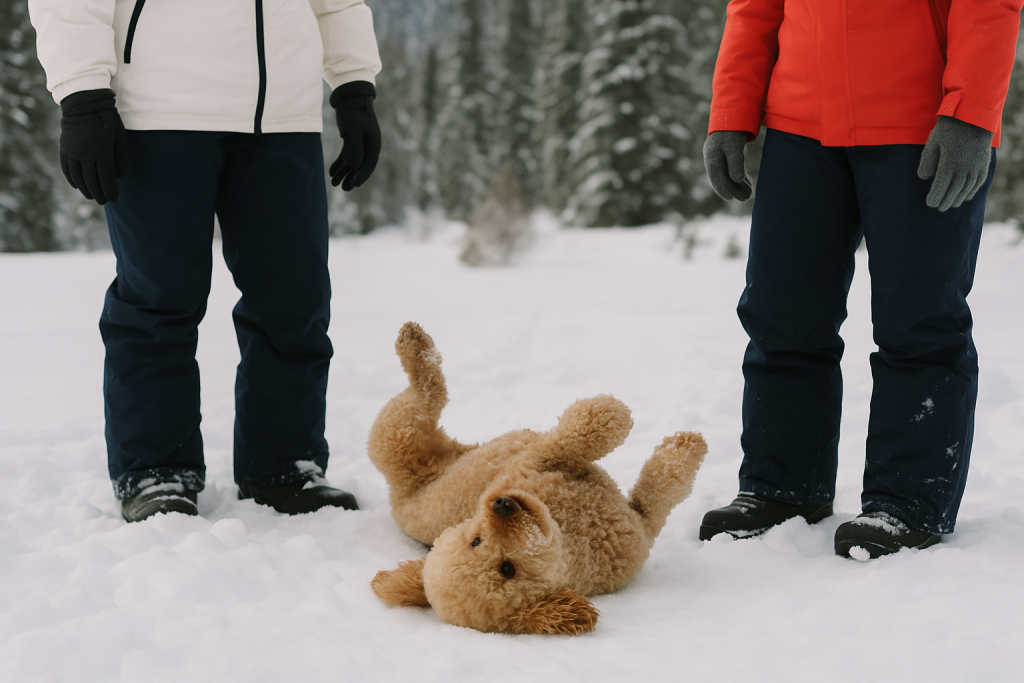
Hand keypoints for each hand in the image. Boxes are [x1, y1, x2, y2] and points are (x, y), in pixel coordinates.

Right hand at [59, 89, 127, 204]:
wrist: (84, 102)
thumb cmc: (107, 120)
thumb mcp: (119, 138)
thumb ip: (120, 159)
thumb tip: (118, 178)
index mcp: (101, 151)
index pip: (106, 177)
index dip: (110, 190)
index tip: (113, 199)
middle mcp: (85, 153)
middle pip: (91, 180)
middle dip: (98, 193)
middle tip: (103, 202)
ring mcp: (72, 150)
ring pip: (77, 176)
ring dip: (84, 188)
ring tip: (91, 196)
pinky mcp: (64, 147)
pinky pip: (66, 167)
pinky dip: (71, 178)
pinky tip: (76, 185)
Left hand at [329, 81, 380, 190]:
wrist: (349, 94)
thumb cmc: (353, 111)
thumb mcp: (353, 129)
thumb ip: (354, 147)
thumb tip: (354, 166)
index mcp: (373, 142)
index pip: (369, 163)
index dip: (361, 175)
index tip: (353, 185)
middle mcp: (369, 143)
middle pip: (361, 165)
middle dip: (352, 177)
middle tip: (343, 189)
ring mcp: (361, 140)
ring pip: (353, 161)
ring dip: (344, 172)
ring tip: (334, 183)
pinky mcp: (352, 137)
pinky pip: (347, 154)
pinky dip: (340, 163)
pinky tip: (331, 171)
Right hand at [703, 131, 751, 200]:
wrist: (730, 117)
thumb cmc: (731, 131)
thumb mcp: (734, 146)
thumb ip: (735, 163)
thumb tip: (736, 180)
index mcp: (712, 158)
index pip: (716, 178)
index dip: (723, 189)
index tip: (732, 197)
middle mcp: (712, 160)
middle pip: (722, 179)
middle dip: (733, 190)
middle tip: (746, 198)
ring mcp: (718, 159)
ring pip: (727, 176)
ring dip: (738, 186)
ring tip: (749, 193)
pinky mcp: (724, 158)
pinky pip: (730, 171)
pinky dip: (739, 178)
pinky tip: (746, 184)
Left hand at [917, 116, 992, 211]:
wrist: (972, 117)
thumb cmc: (948, 130)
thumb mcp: (932, 143)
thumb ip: (927, 162)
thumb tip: (924, 178)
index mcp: (949, 164)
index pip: (941, 187)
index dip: (935, 197)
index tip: (930, 203)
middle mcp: (964, 168)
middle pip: (954, 191)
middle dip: (946, 201)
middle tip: (939, 208)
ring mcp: (975, 167)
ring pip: (966, 188)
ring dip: (958, 198)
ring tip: (951, 205)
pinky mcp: (983, 164)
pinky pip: (978, 182)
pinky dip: (971, 191)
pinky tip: (965, 197)